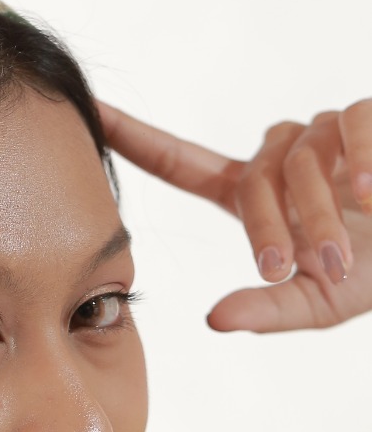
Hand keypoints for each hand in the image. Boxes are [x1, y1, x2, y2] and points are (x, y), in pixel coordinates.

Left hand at [95, 98, 371, 331]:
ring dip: (318, 212)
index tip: (88, 110)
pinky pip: (352, 126)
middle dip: (268, 227)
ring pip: (302, 159)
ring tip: (342, 254)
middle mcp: (284, 154)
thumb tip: (214, 321)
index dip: (135, 136)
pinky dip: (363, 159)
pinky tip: (371, 194)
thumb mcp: (320, 301)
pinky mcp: (368, 117)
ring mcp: (326, 131)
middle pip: (253, 179)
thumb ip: (268, 309)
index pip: (180, 158)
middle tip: (283, 267)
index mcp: (256, 191)